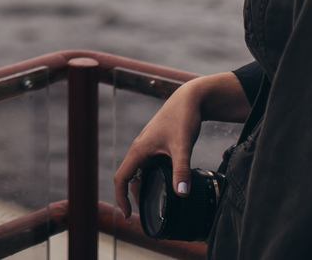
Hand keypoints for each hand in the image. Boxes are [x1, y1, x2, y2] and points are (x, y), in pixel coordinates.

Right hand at [112, 76, 208, 220]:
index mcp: (139, 149)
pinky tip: (167, 183)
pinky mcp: (157, 144)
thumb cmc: (183, 117)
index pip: (121, 178)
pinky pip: (148, 165)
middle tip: (146, 213)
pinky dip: (152, 177)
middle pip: (129, 177)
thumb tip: (182, 194)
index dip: (121, 198)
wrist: (190, 98)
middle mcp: (140, 148)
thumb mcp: (182, 146)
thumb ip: (181, 170)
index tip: (128, 214)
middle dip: (134, 196)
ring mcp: (148, 146)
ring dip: (143, 186)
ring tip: (156, 201)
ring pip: (139, 171)